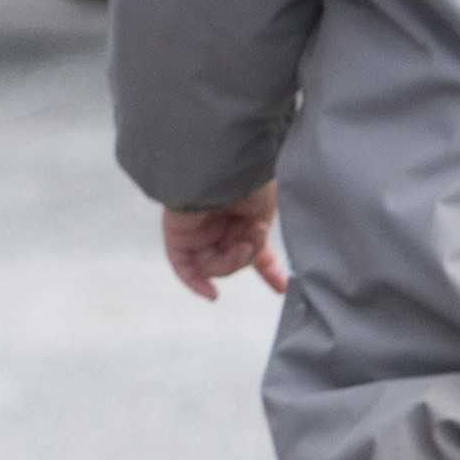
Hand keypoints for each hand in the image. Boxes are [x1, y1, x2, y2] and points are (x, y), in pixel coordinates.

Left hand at [164, 185, 284, 301]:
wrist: (222, 165)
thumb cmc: (247, 180)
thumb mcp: (262, 212)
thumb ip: (255, 240)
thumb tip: (247, 257)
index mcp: (243, 213)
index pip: (253, 245)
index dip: (267, 268)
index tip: (281, 286)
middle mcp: (220, 222)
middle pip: (234, 258)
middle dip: (247, 257)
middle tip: (253, 242)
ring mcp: (198, 229)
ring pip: (214, 264)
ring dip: (231, 262)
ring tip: (241, 244)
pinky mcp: (178, 234)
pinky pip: (184, 267)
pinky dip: (197, 283)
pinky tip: (212, 295)